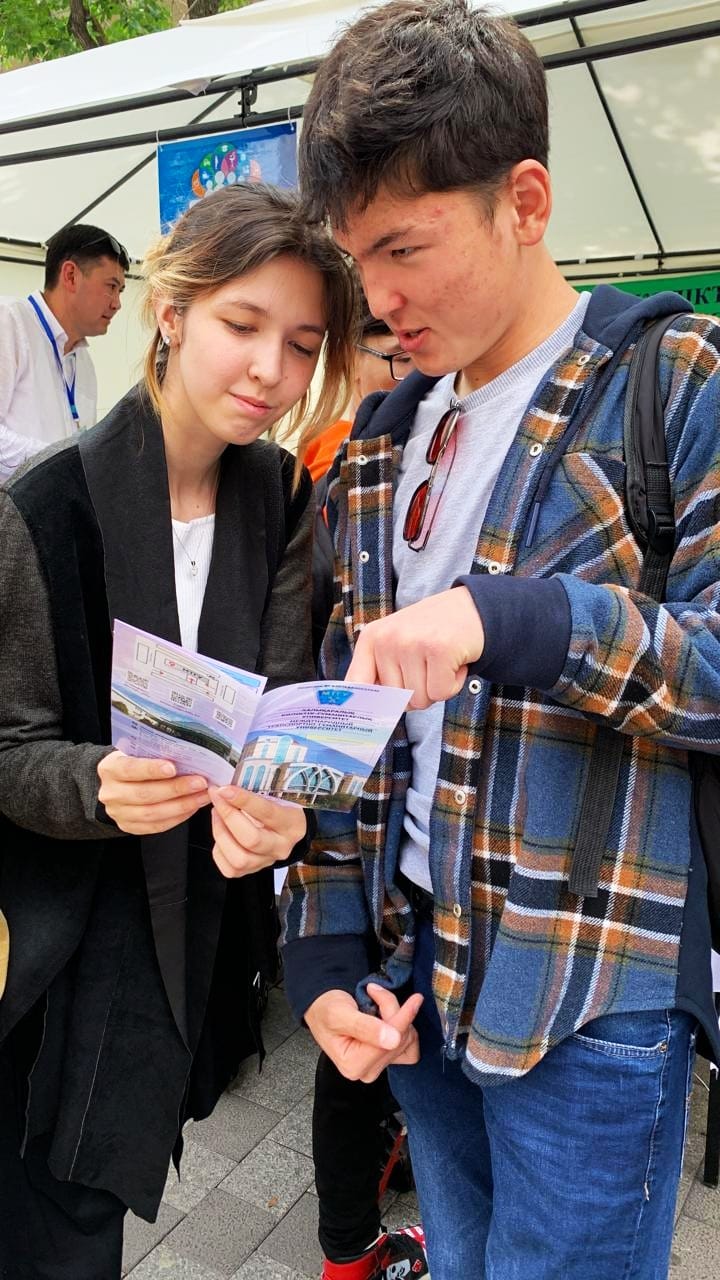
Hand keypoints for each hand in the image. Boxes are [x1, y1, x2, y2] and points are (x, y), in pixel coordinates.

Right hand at [97, 750, 209, 834]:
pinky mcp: (129, 827)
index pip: (130, 769)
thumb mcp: (136, 753)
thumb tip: (187, 755)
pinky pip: (157, 826)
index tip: (173, 768)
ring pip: (153, 813)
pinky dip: (178, 817)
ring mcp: (119, 813)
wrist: (117, 784)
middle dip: (176, 789)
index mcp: (110, 769)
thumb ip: (154, 754)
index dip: (151, 769)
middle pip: (145, 794)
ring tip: (202, 796)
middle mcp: (111, 793)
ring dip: (182, 805)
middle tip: (200, 782)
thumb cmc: (133, 764)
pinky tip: (193, 807)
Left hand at [208, 785, 305, 878]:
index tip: (225, 789)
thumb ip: (256, 793)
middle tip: (217, 798)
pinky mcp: (251, 871)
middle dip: (228, 816)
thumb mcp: (276, 796)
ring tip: (217, 814)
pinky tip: (221, 832)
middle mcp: (280, 847)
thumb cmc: (281, 808)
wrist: (289, 831)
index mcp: (291, 824)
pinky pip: (229, 868)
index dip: (243, 800)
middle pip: (251, 839)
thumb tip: (228, 787)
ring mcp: (266, 862)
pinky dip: (219, 849)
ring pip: (239, 858)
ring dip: (220, 833)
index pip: (266, 813)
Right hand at [305, 983, 423, 1082]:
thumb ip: (364, 1027)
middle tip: (375, 991)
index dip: (402, 1017)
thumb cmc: (327, 1010)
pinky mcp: (386, 1059)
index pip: (390, 1043)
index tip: (415, 998)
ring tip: (378, 1000)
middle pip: (400, 1041)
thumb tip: (393, 1040)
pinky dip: (405, 1026)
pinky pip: (410, 1046)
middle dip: (393, 1011)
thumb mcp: (340, 1014)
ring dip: (399, 1016)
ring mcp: (378, 1067)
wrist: (322, 1008)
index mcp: (353, 1065)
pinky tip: (391, 1014)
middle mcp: (367, 1071)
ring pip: (408, 1041)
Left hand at [346, 585, 483, 708]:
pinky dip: (454, 684)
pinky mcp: (439, 649)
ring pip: (420, 700)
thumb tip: (373, 714)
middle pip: (396, 701)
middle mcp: (387, 638)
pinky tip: (455, 661)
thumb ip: (381, 675)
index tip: (366, 724)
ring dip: (438, 688)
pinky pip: (441, 693)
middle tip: (428, 668)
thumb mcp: (397, 645)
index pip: (354, 685)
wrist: (471, 607)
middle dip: (417, 694)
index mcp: (371, 639)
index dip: (362, 708)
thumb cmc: (432, 634)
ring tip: (441, 661)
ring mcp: (412, 642)